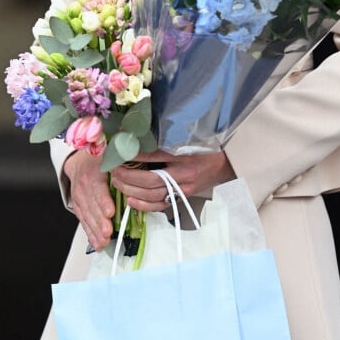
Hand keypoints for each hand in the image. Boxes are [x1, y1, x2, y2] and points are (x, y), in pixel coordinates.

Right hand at [63, 150, 114, 251]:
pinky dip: (89, 233)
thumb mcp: (110, 156)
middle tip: (108, 233)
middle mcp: (83, 185)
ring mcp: (78, 196)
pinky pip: (83, 221)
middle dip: (100, 221)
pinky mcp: (77, 206)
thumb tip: (139, 170)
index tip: (110, 212)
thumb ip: (122, 163)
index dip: (104, 201)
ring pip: (87, 215)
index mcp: (94, 171)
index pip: (98, 188)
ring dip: (95, 230)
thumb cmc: (100, 160)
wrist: (79, 162)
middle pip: (92, 205)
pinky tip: (96, 243)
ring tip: (103, 242)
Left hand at [109, 150, 235, 212]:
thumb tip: (139, 134)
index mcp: (185, 156)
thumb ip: (166, 139)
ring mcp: (183, 189)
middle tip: (114, 170)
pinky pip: (160, 205)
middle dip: (129, 176)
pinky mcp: (182, 198)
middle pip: (152, 179)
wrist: (225, 165)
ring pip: (154, 194)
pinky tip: (130, 200)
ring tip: (117, 182)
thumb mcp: (189, 138)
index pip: (156, 155)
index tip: (120, 150)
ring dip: (132, 189)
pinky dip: (144, 205)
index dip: (136, 154)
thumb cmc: (206, 148)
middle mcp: (184, 175)